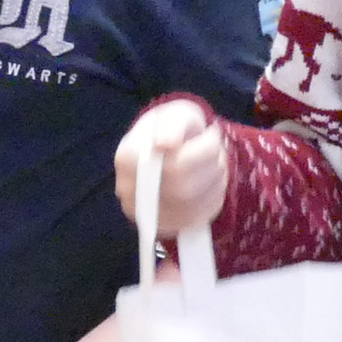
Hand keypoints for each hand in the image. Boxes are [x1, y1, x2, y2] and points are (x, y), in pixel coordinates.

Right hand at [113, 98, 229, 242]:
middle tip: (215, 150)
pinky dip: (212, 197)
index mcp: (127, 158)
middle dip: (210, 168)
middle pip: (184, 189)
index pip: (175, 166)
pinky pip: (198, 218)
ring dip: (214, 182)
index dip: (204, 152)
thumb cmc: (173, 129)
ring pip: (192, 205)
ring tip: (212, 164)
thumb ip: (172, 127)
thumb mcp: (175, 116)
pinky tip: (209, 182)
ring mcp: (144, 214)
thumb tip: (164, 145)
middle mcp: (129, 191)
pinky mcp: (163, 226)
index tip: (210, 135)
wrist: (169, 148)